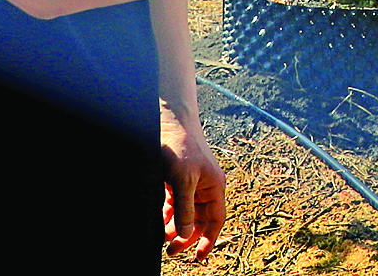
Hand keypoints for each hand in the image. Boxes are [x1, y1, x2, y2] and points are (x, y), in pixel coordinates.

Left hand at [159, 101, 225, 260]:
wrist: (169, 120)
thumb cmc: (180, 146)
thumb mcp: (182, 180)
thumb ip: (184, 208)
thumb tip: (185, 235)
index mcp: (214, 186)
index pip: (216, 219)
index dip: (208, 239)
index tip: (198, 257)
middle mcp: (205, 186)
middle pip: (199, 219)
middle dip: (187, 236)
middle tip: (170, 251)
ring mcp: (192, 182)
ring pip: (186, 212)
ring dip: (176, 226)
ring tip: (162, 238)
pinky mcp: (178, 178)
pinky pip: (176, 202)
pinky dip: (169, 213)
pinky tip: (161, 220)